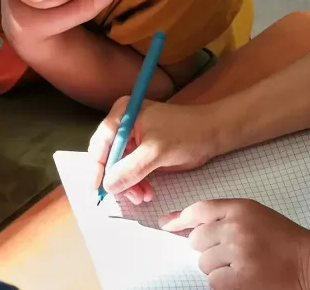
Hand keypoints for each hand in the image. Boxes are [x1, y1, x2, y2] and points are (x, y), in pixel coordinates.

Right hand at [88, 97, 220, 204]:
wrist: (212, 133)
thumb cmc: (187, 133)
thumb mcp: (157, 152)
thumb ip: (131, 169)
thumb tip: (108, 186)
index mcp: (122, 113)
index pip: (101, 142)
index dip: (97, 167)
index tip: (99, 189)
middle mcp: (123, 123)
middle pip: (108, 156)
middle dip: (118, 179)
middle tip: (130, 197)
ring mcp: (132, 137)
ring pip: (120, 167)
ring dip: (129, 185)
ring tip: (143, 197)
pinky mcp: (142, 150)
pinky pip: (131, 170)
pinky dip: (137, 183)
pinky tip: (147, 192)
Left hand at [162, 199, 309, 289]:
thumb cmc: (283, 239)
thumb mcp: (254, 216)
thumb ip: (222, 216)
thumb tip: (183, 225)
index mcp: (241, 209)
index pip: (199, 210)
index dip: (180, 218)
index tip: (167, 225)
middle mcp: (236, 228)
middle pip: (196, 240)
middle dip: (207, 248)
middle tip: (229, 252)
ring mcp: (237, 253)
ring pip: (203, 263)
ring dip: (216, 267)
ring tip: (241, 265)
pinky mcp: (239, 278)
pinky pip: (213, 281)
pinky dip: (223, 282)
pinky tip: (241, 277)